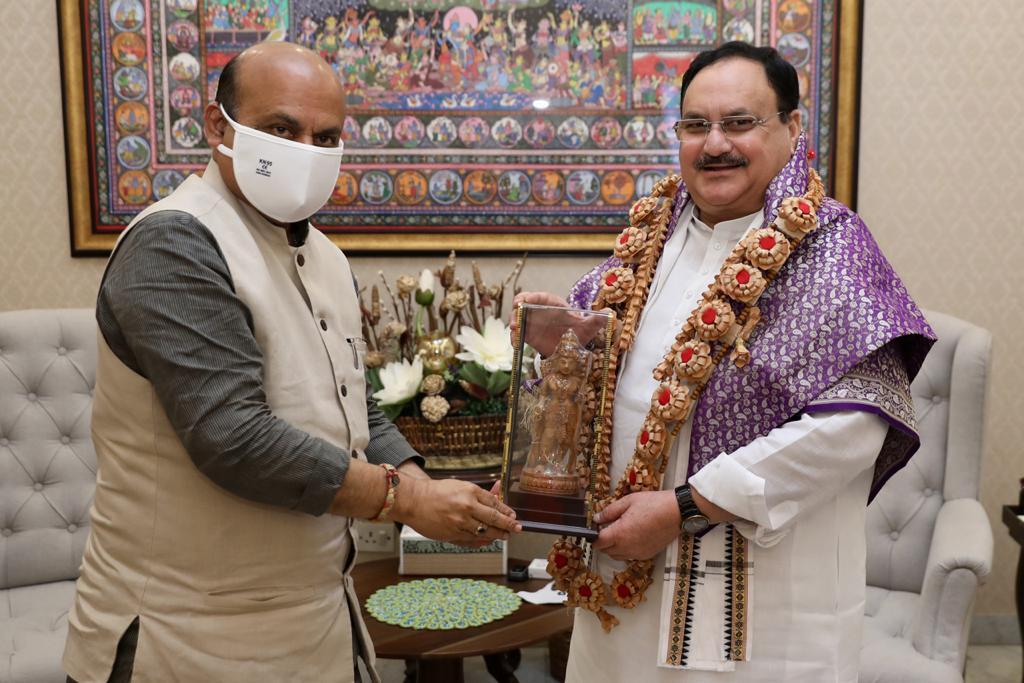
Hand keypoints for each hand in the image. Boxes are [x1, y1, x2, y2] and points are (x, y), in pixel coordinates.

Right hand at [394, 477, 521, 546]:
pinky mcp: (452, 534)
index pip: (494, 503)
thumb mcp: (460, 486)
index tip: (513, 515)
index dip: (506, 511)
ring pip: (485, 532)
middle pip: (494, 519)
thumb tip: (498, 492)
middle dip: (508, 525)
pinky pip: (472, 541)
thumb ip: (479, 493)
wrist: (413, 501)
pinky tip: (488, 541)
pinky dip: (482, 542)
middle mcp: (467, 507)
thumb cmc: (435, 492)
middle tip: (516, 528)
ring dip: (497, 535)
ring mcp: (460, 522)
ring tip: (504, 536)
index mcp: (470, 491)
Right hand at [510, 291, 605, 356]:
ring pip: (518, 317)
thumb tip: (609, 313)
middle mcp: (539, 310)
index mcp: (552, 303)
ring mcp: (531, 322)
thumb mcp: (587, 328)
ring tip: (514, 329)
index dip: (531, 296)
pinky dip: (514, 337)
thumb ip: (596, 321)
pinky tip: (515, 343)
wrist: (570, 348)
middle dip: (517, 307)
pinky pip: (517, 334)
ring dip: (514, 322)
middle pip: (523, 303)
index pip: (540, 296)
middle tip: (516, 312)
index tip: (525, 300)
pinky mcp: (527, 335)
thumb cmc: (577, 332)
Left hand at [591, 491, 679, 560]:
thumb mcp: (628, 501)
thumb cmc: (653, 504)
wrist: (676, 512)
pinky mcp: (647, 555)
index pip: (598, 543)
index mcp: (620, 533)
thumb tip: (597, 518)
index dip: (593, 537)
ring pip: (617, 556)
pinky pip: (630, 556)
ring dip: (613, 547)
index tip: (594, 529)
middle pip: (606, 551)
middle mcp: (627, 547)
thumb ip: (609, 511)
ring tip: (619, 532)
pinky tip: (631, 537)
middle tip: (607, 528)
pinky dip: (625, 550)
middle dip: (603, 542)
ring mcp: (637, 553)